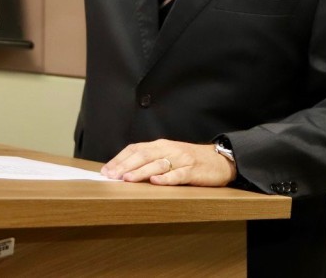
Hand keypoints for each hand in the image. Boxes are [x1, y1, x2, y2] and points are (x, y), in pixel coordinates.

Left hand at [100, 139, 235, 186]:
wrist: (219, 159)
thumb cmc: (190, 159)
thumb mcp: (168, 155)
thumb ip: (150, 160)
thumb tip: (124, 171)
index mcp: (160, 145)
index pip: (135, 149)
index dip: (120, 159)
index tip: (106, 170)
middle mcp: (169, 149)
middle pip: (143, 155)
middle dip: (125, 165)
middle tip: (111, 176)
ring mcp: (181, 160)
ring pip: (158, 164)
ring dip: (141, 172)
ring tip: (127, 179)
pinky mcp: (193, 171)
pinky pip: (178, 175)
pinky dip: (166, 178)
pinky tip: (156, 182)